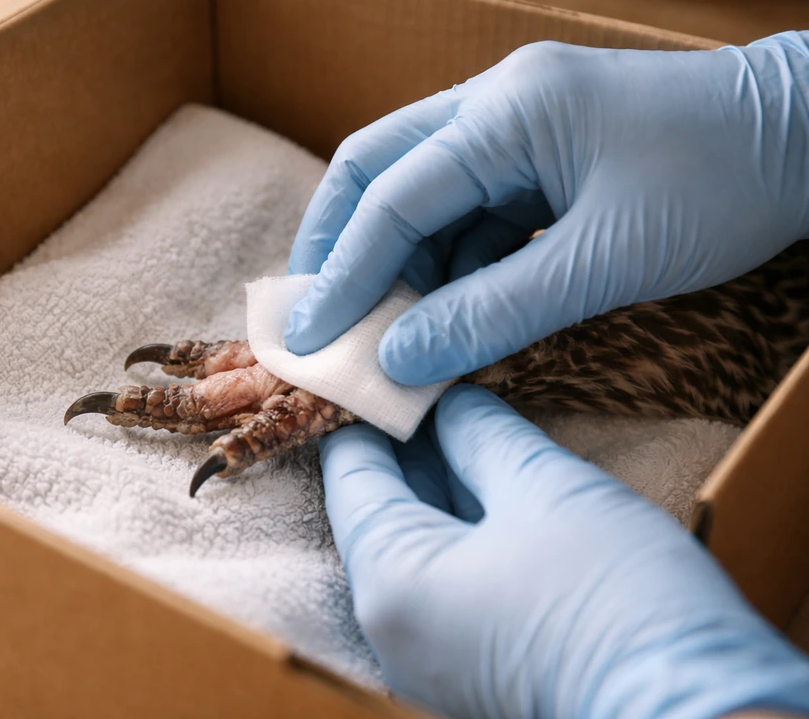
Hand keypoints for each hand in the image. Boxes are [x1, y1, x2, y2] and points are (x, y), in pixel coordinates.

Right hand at [285, 32, 808, 384]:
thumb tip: (402, 360)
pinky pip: (467, 211)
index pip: (393, 196)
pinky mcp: (536, 158)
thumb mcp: (606, 261)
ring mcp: (514, 127)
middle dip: (338, 247)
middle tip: (313, 317)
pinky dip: (444, 265)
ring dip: (392, 264)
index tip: (308, 339)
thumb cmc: (722, 185)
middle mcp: (495, 105)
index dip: (343, 274)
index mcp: (508, 112)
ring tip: (376, 332)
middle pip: (379, 169)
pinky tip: (438, 312)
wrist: (806, 140)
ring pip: (418, 194)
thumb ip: (494, 313)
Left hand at [321, 385, 808, 718]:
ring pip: (418, 545)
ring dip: (440, 486)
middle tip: (431, 380)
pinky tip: (491, 484)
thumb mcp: (545, 487)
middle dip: (410, 445)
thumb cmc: (615, 598)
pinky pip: (447, 582)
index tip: (385, 365)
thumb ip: (482, 435)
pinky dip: (461, 531)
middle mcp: (392, 628)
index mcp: (390, 581)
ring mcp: (430, 655)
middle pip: (382, 510)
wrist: (697, 716)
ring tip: (462, 420)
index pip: (351, 473)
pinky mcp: (472, 668)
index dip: (369, 410)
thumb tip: (452, 402)